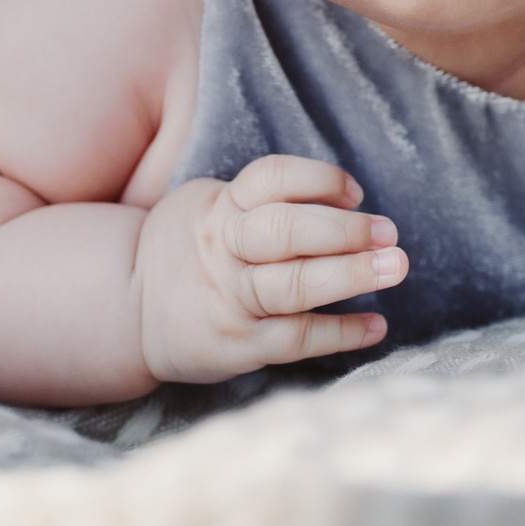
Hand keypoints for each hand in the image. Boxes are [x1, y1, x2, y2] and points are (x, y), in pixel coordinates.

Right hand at [132, 154, 406, 384]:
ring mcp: (230, 300)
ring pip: (293, 286)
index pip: (271, 179)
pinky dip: (340, 333)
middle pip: (286, 232)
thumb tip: (345, 200)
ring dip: (350, 275)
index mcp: (220, 207)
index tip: (355, 192)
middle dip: (344, 230)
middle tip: (390, 234)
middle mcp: (224, 249)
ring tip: (395, 267)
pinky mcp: (238, 346)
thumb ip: (260, 199)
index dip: (318, 179)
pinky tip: (376, 326)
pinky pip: (294, 339)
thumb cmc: (188, 248)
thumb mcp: (206, 204)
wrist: (129, 311)